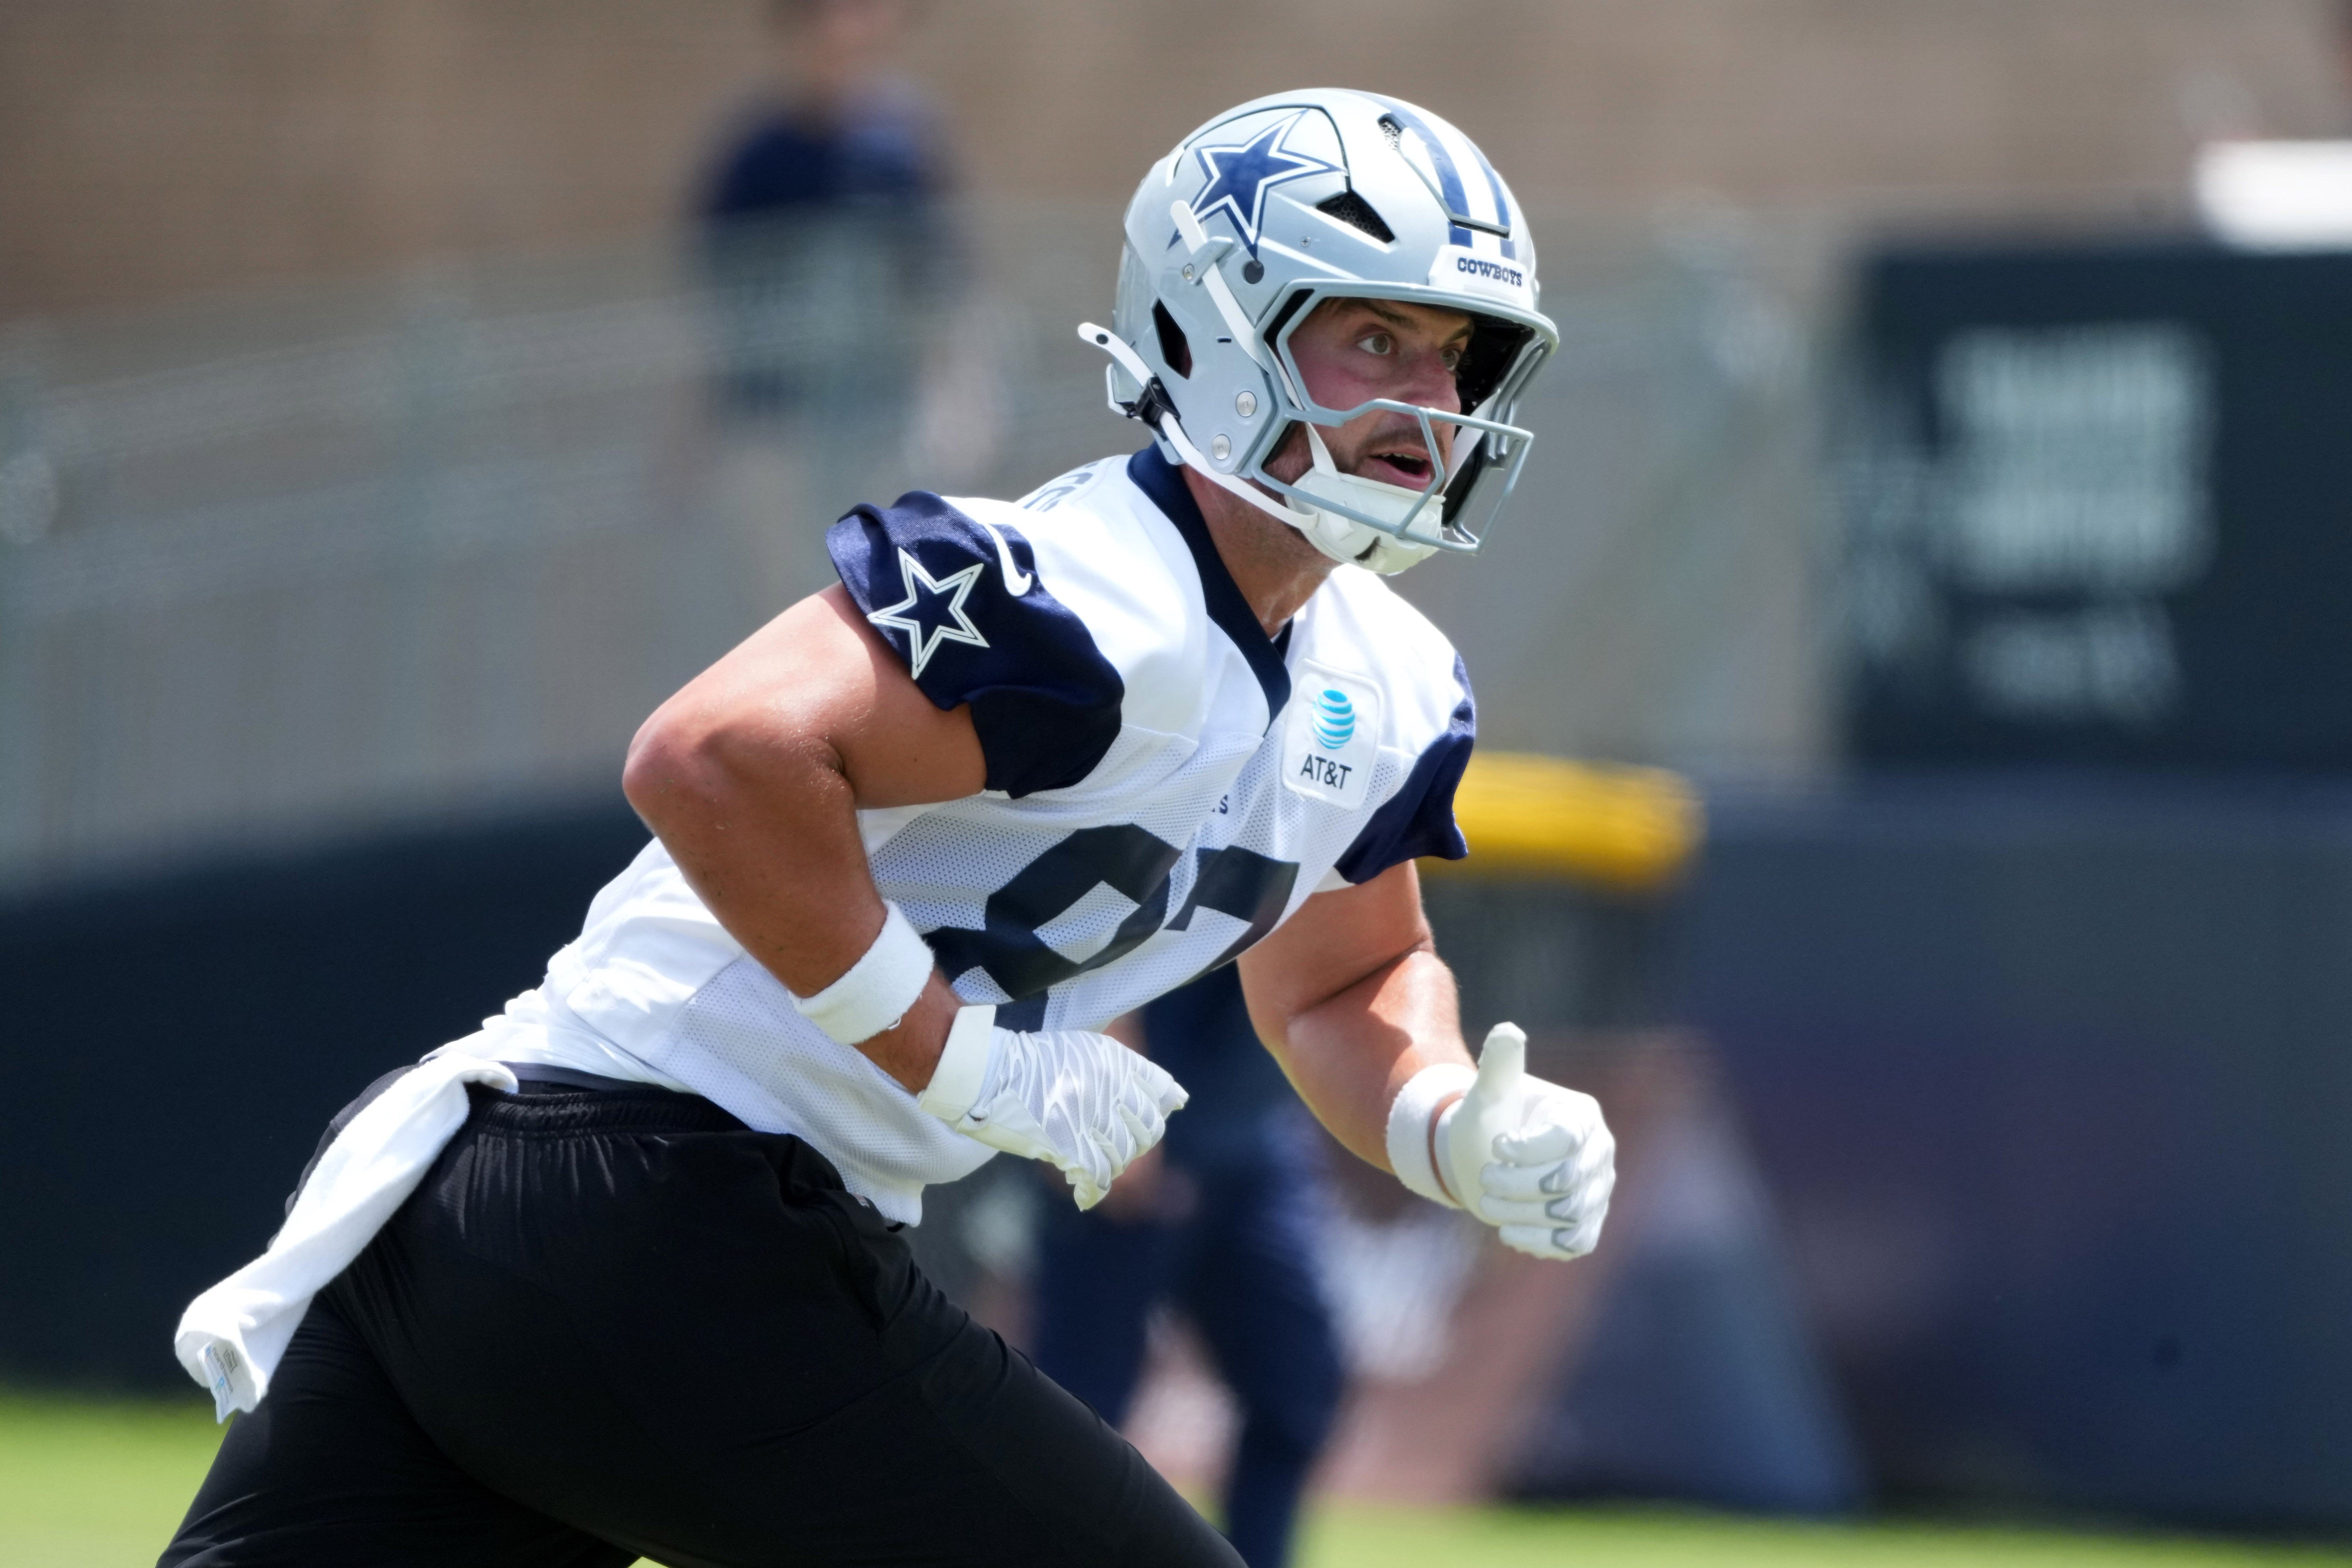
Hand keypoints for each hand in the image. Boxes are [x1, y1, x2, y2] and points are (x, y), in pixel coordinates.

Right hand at [918, 1005, 1189, 1209]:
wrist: (984, 1072)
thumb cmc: (1028, 1062)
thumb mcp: (1082, 1051)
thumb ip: (1125, 1071)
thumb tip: (1177, 1098)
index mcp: (1112, 1059)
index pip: (1160, 1090)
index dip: (1155, 1109)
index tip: (1143, 1120)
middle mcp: (1107, 1086)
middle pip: (1148, 1127)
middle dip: (1137, 1142)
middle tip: (1114, 1144)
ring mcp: (1088, 1115)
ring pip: (1123, 1155)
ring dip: (1111, 1164)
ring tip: (1090, 1162)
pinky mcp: (1067, 1142)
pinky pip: (1096, 1176)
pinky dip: (1092, 1190)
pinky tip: (1084, 1194)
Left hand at [1438, 1023, 1614, 1259]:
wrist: (1481, 1160)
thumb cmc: (1487, 1121)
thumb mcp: (1487, 1093)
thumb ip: (1499, 1065)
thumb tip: (1508, 1030)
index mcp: (1583, 1117)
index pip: (1565, 1142)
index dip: (1526, 1151)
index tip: (1496, 1145)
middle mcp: (1600, 1154)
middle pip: (1564, 1181)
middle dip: (1516, 1184)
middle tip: (1486, 1178)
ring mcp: (1597, 1191)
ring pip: (1568, 1215)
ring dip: (1520, 1213)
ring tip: (1489, 1201)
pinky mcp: (1587, 1224)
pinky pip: (1576, 1243)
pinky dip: (1540, 1241)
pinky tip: (1509, 1231)